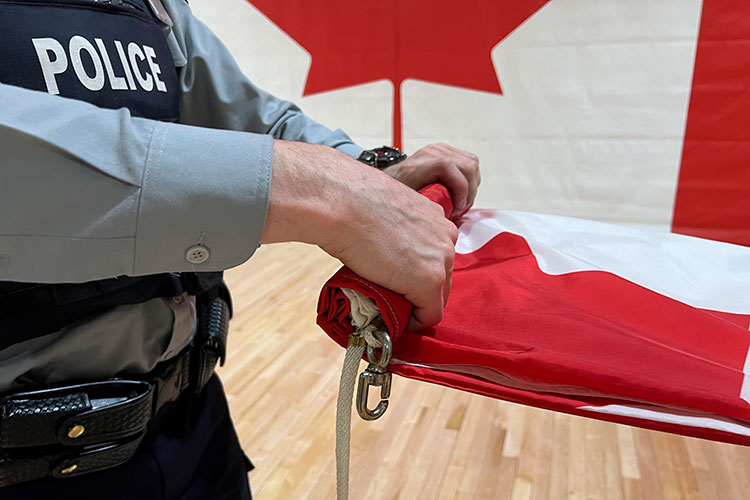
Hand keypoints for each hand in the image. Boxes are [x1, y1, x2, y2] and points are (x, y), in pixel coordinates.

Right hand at [262, 140, 457, 328]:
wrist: (342, 203)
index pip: (438, 256)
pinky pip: (430, 313)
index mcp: (437, 218)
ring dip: (418, 305)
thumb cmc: (353, 202)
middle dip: (422, 291)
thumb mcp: (387, 211)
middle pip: (443, 277)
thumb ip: (396, 229)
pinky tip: (399, 319)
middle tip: (396, 297)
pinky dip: (416, 321)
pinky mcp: (429, 282)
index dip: (420, 273)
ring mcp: (440, 260)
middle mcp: (446, 238)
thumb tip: (383, 246)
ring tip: (393, 307)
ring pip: (438, 296)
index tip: (402, 282)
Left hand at [382, 143, 479, 216]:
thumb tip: (441, 220)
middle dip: (469, 192)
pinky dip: (471, 179)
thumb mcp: (407, 204)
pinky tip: (461, 191)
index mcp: (418, 165)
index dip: (460, 188)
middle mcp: (432, 153)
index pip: (447, 166)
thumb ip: (424, 208)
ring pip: (472, 164)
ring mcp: (441, 150)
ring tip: (461, 201)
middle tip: (459, 208)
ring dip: (472, 186)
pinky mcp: (448, 151)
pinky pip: (470, 162)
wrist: (394, 178)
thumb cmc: (398, 191)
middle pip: (467, 165)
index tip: (458, 205)